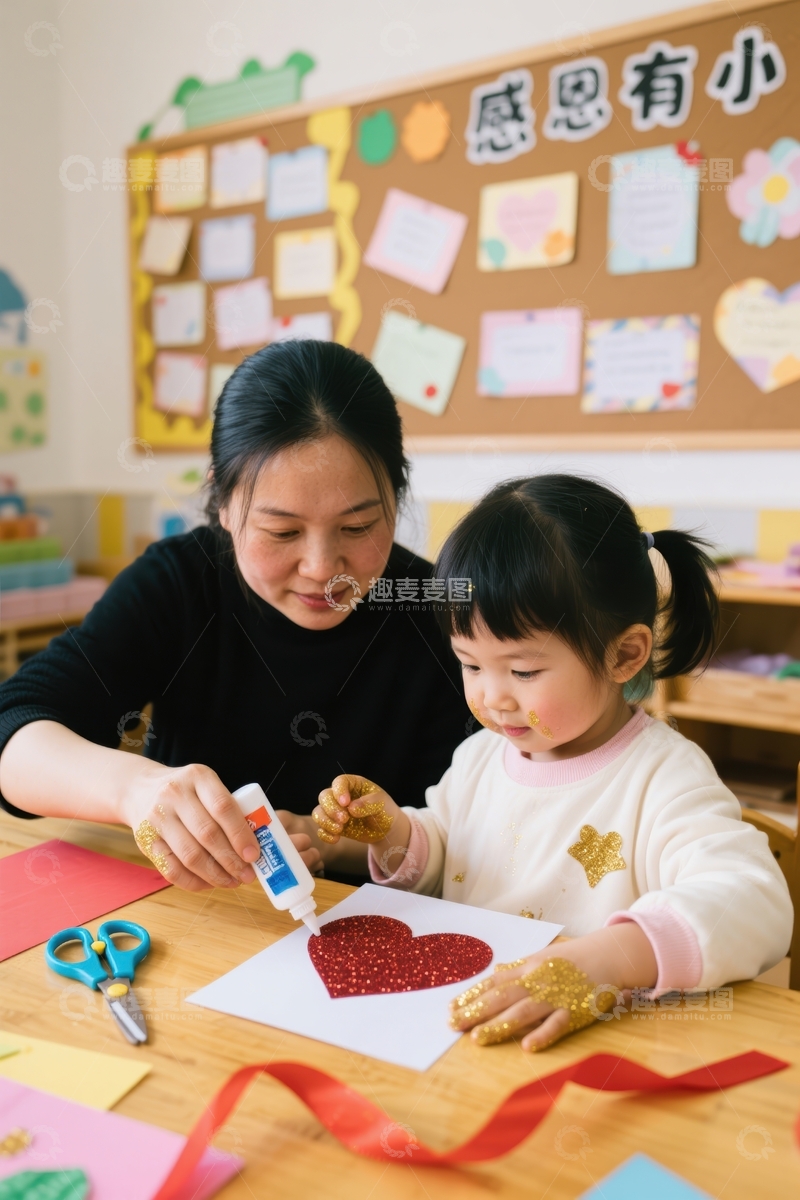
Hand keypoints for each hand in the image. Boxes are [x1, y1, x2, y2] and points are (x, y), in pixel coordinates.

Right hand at [123, 762, 320, 890]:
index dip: (241, 834)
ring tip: (232, 882)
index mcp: (198, 777)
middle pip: (207, 834)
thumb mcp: (207, 786)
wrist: (140, 789)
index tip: (255, 855)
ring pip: (189, 855)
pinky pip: (171, 869)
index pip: (223, 807)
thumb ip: (229, 809)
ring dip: (215, 875)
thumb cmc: (188, 792)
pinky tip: (209, 883)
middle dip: (231, 860)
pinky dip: (193, 882)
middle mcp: (174, 794)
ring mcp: (156, 817)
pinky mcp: (145, 840)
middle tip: (248, 875)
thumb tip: (258, 845)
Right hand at [312, 773, 400, 844]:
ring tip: (340, 830)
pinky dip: (325, 834)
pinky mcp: (333, 826)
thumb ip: (368, 803)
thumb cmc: (384, 810)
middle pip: (324, 797)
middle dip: (331, 809)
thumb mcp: (381, 803)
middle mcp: (340, 796)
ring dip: (325, 821)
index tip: (345, 803)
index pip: (339, 782)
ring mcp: (335, 811)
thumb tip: (352, 808)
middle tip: (344, 819)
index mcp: (353, 784)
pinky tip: (336, 839)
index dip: (339, 791)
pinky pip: (321, 829)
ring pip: (318, 812)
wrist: (385, 829)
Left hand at [449, 926, 656, 1051]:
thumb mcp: (542, 958)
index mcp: (528, 967)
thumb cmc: (572, 958)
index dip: (471, 995)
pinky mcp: (575, 1010)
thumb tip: (494, 973)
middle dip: (475, 1011)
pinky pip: (557, 1024)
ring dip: (498, 1025)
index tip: (450, 1008)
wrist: (608, 954)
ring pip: (523, 1012)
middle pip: (501, 997)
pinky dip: (543, 1034)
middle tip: (452, 1025)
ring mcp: (555, 996)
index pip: (493, 982)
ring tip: (476, 1038)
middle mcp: (537, 980)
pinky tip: (527, 1046)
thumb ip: (518, 968)